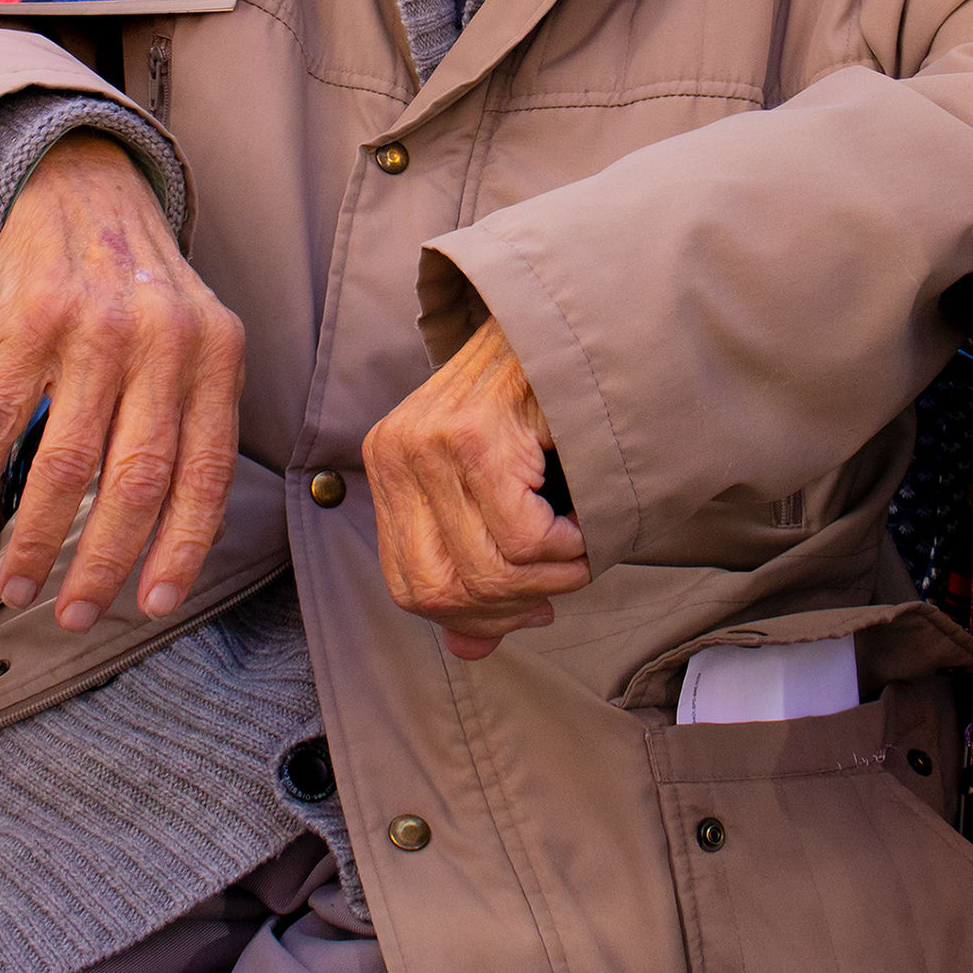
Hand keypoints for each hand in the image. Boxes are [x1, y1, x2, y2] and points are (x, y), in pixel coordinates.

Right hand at [0, 133, 244, 631]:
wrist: (83, 185)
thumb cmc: (139, 281)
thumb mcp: (196, 336)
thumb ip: (194, 417)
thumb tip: (173, 535)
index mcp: (216, 357)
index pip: (208, 473)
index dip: (181, 548)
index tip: (153, 605)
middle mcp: (165, 341)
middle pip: (137, 479)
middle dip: (103, 562)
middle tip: (73, 613)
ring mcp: (98, 326)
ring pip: (66, 458)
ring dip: (36, 535)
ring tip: (16, 583)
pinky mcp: (33, 312)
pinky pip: (5, 413)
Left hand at [364, 318, 591, 659]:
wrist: (579, 320)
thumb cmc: (546, 404)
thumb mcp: (500, 488)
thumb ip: (480, 570)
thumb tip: (468, 652)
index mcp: (388, 463)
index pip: (410, 587)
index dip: (476, 614)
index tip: (533, 603)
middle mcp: (394, 451)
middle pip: (440, 591)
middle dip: (514, 604)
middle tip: (564, 576)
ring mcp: (428, 442)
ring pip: (488, 570)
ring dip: (554, 576)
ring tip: (581, 544)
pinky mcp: (475, 437)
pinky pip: (523, 540)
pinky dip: (568, 548)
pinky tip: (583, 518)